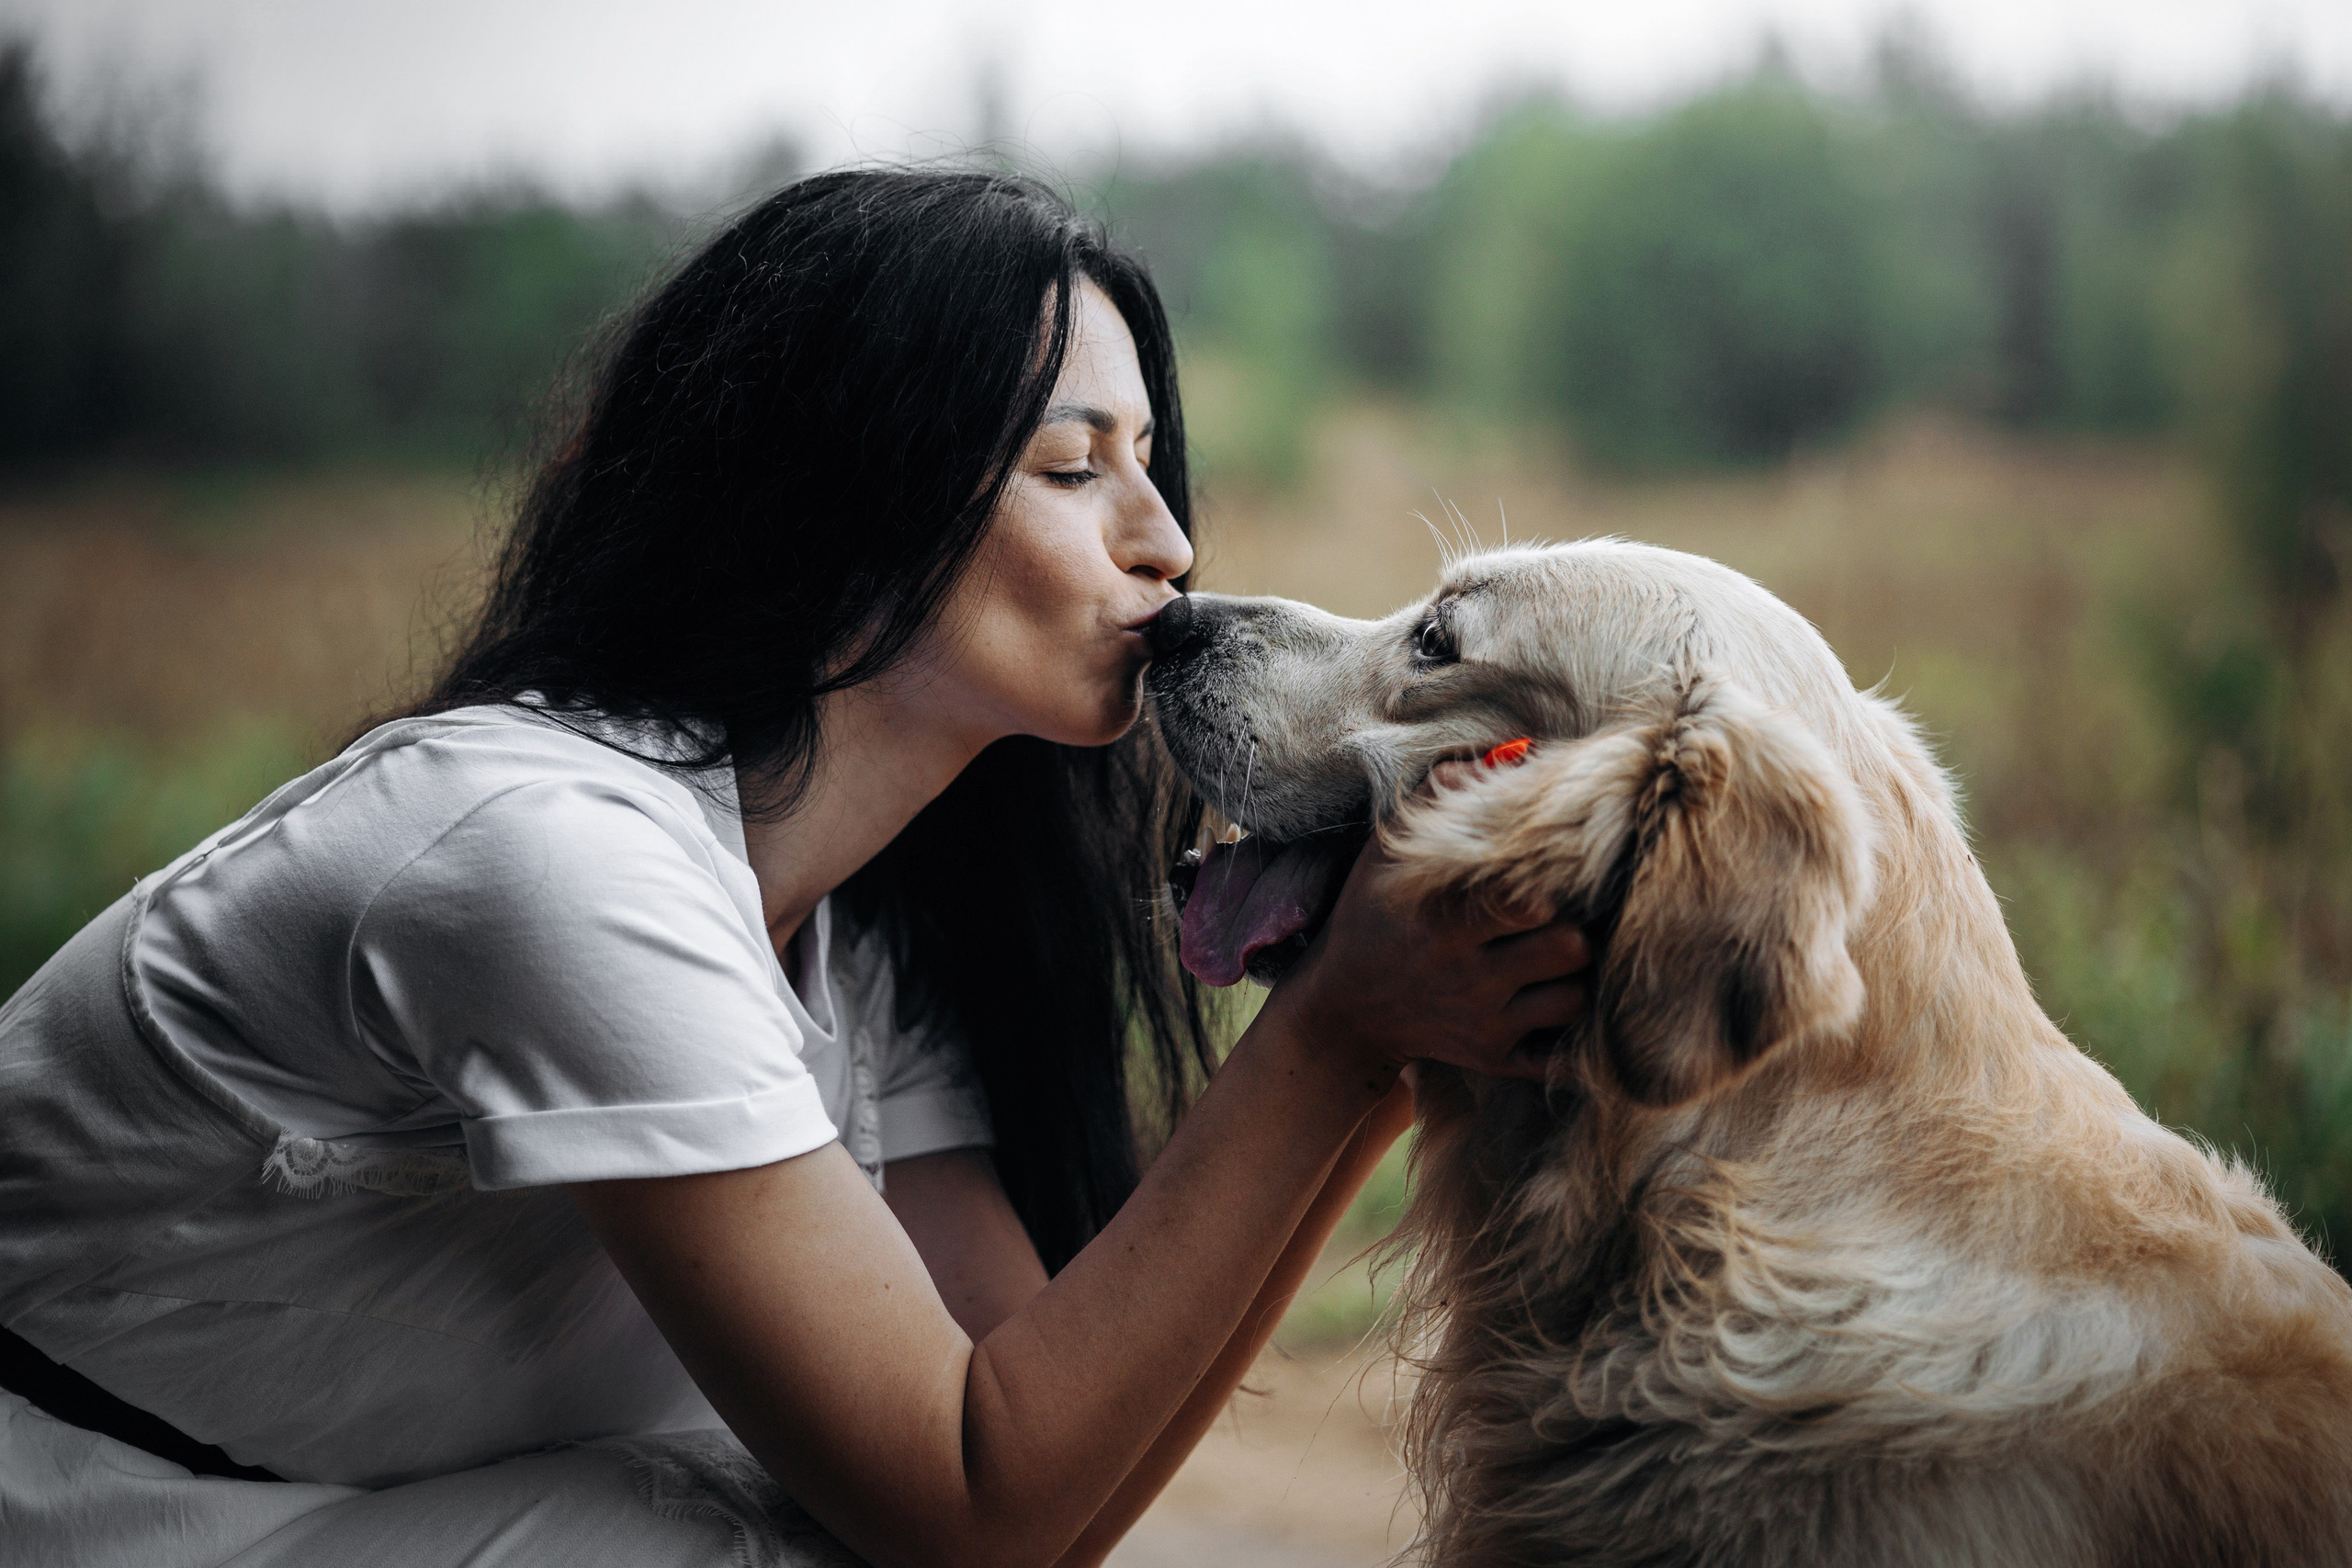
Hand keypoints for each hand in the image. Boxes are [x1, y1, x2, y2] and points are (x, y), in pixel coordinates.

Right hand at [1257, 825, 1591, 1082]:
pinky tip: (1554, 1002)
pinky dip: (1569, 1033)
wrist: (1343, 1011)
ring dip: (1575, 975)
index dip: (1552, 887)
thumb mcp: (1387, 852)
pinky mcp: (1493, 1060)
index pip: (1532, 904)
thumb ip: (1443, 794)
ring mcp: (1484, 1025)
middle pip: (1569, 950)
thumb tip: (1514, 749)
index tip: (1546, 877)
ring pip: (1574, 999)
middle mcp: (1468, 979)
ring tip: (1559, 957)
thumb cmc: (1373, 915)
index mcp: (1446, 925)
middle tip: (1567, 916)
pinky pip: (1560, 1056)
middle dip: (1575, 929)